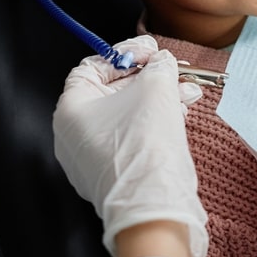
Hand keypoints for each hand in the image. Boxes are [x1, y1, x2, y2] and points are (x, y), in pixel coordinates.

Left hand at [53, 35, 206, 256]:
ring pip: (127, 115)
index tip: (150, 51)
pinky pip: (132, 138)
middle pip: (113, 91)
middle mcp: (74, 135)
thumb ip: (158, 66)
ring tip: (186, 91)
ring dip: (158, 99)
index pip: (93, 67)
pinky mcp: (113, 175)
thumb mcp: (156, 88)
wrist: (154, 205)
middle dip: (149, 78)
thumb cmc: (145, 146)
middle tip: (171, 68)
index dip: (124, 54)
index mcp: (70, 109)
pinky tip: (181, 113)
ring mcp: (92, 159)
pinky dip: (154, 122)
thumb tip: (162, 62)